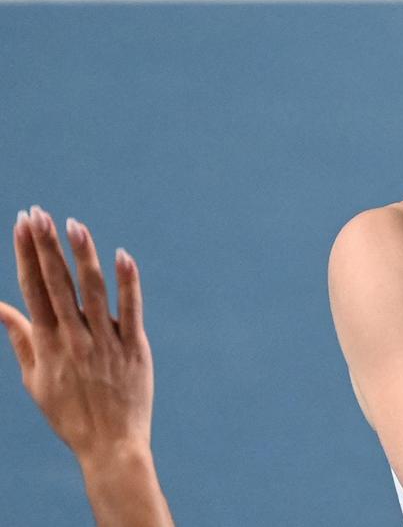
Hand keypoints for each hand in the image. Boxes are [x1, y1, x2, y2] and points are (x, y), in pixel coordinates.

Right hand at [0, 206, 152, 465]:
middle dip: (46, 246)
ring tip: (75, 224)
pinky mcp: (134, 347)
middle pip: (56, 284)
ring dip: (83, 256)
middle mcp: (74, 339)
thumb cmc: (70, 413)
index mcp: (47, 345)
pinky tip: (123, 255)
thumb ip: (21, 339)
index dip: (27, 255)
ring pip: (93, 291)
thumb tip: (0, 307)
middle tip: (38, 213)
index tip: (22, 224)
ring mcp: (105, 341)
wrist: (109, 445)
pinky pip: (131, 309)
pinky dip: (128, 282)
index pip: (33, 289)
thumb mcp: (35, 379)